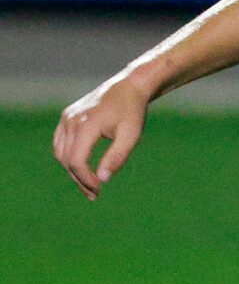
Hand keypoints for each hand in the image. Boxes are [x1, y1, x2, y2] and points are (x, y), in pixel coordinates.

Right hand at [54, 75, 150, 198]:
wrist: (127, 88)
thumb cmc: (132, 112)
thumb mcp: (131, 136)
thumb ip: (117, 158)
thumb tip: (103, 180)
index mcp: (86, 126)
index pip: (77, 161)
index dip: (85, 179)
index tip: (99, 190)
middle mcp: (71, 121)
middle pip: (66, 159)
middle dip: (79, 179)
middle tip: (94, 195)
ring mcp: (66, 118)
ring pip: (61, 152)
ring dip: (72, 171)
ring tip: (89, 186)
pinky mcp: (67, 117)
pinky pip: (61, 143)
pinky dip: (69, 158)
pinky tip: (82, 169)